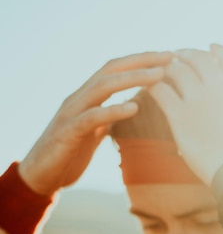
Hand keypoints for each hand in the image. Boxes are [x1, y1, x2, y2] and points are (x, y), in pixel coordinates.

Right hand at [19, 51, 172, 194]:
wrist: (42, 176)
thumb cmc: (70, 153)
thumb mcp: (95, 132)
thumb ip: (110, 118)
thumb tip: (132, 109)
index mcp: (87, 97)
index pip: (116, 68)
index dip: (141, 60)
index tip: (169, 56)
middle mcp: (79, 98)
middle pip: (111, 69)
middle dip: (142, 61)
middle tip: (170, 57)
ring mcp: (71, 113)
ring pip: (102, 86)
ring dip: (132, 78)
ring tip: (158, 76)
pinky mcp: (67, 133)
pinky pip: (91, 117)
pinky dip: (112, 110)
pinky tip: (133, 108)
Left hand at [149, 44, 222, 184]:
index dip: (217, 50)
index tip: (211, 48)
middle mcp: (218, 86)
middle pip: (197, 59)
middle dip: (187, 54)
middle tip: (178, 55)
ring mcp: (197, 100)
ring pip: (176, 71)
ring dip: (168, 67)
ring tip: (162, 70)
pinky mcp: (180, 117)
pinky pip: (161, 92)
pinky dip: (154, 86)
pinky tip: (152, 88)